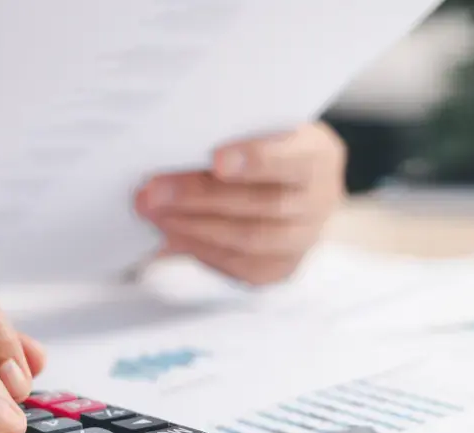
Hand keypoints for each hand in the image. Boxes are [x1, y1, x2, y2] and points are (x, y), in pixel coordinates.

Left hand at [134, 121, 346, 284]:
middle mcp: (320, 200)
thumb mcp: (258, 125)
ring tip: (153, 213)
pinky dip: (200, 250)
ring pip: (248, 239)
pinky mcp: (281, 267)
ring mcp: (304, 238)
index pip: (294, 158)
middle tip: (153, 191)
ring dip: (192, 227)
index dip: (258, 159)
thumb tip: (176, 147)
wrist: (288, 180)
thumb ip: (232, 132)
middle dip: (200, 197)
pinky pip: (240, 265)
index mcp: (319, 155)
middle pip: (262, 203)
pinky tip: (169, 236)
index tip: (217, 159)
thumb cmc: (263, 143)